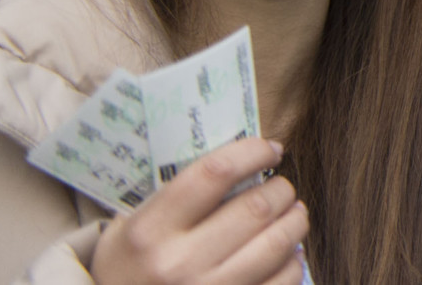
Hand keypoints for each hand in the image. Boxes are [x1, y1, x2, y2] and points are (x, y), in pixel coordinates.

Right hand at [92, 138, 306, 284]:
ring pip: (278, 243)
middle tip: (281, 187)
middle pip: (256, 207)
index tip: (271, 149)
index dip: (252, 152)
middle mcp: (179, 263)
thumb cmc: (127, 270)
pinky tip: (288, 253)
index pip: (214, 173)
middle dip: (281, 189)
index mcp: (150, 231)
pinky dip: (294, 261)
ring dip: (295, 221)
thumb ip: (175, 196)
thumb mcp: (129, 228)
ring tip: (293, 213)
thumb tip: (240, 163)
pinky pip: (283, 280)